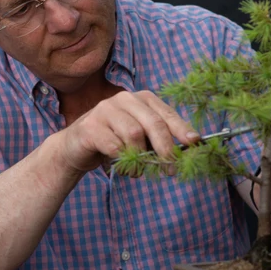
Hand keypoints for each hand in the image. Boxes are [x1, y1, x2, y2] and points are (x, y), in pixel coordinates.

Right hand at [55, 91, 200, 174]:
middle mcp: (124, 98)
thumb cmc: (115, 141)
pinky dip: (123, 160)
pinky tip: (124, 168)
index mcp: (141, 98)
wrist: (76, 147)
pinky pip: (114, 145)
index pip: (166, 113)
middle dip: (165, 148)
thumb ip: (159, 138)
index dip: (182, 129)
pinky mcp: (90, 126)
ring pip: (134, 134)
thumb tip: (188, 149)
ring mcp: (105, 109)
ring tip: (139, 171)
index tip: (194, 143)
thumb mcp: (140, 137)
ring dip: (140, 157)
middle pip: (152, 123)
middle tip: (170, 168)